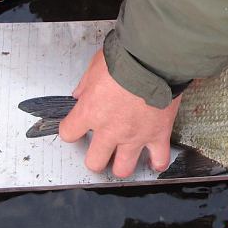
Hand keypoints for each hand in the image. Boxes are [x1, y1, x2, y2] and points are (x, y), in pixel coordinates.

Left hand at [59, 50, 180, 177]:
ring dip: (122, 165)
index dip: (71, 131)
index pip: (69, 133)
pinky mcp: (158, 135)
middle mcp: (110, 130)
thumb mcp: (96, 65)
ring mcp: (135, 136)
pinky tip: (154, 161)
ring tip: (124, 158)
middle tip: (101, 149)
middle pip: (94, 162)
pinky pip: (158, 160)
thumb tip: (81, 93)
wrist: (155, 59)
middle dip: (96, 157)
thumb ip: (86, 84)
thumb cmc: (126, 58)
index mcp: (91, 111)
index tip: (76, 128)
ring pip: (123, 169)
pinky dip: (157, 163)